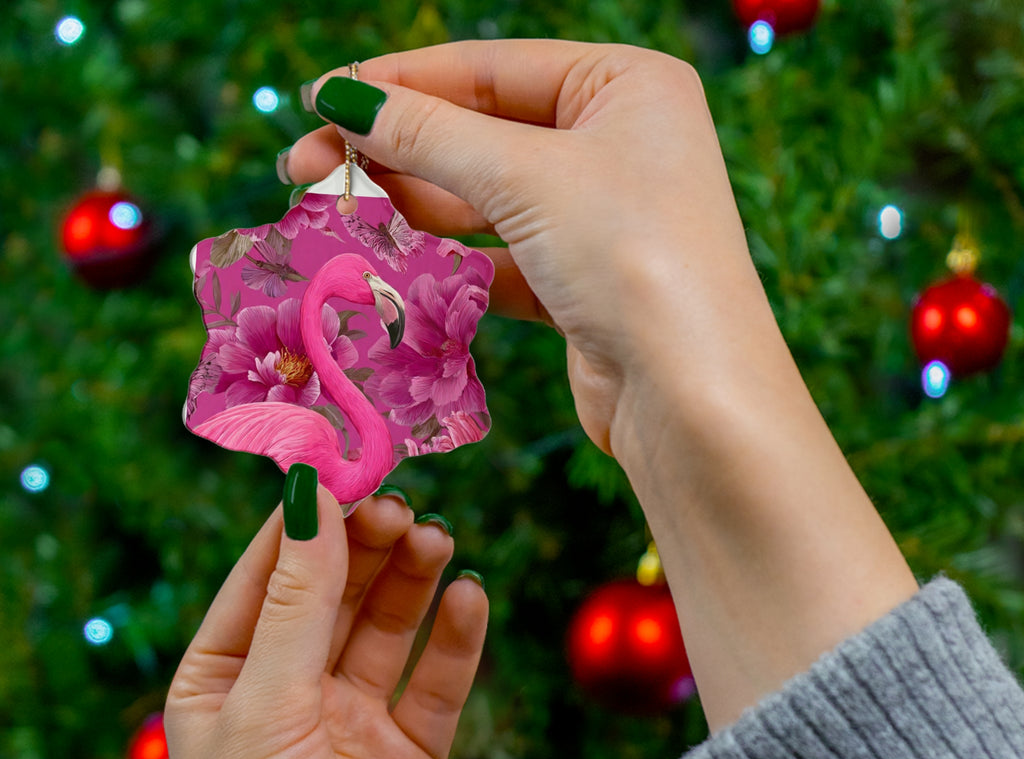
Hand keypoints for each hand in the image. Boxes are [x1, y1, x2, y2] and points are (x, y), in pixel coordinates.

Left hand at [165, 485, 486, 758]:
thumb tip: (309, 495)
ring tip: (439, 539)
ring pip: (388, 627)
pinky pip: (437, 682)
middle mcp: (288, 694)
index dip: (307, 517)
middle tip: (404, 506)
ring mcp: (352, 724)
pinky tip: (470, 597)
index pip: (268, 572)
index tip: (348, 462)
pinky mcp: (410, 757)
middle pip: (335, 592)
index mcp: (224, 678)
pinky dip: (456, 639)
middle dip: (367, 545)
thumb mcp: (266, 707)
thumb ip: (297, 601)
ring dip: (413, 580)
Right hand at [284, 40, 770, 455]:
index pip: (488, 68)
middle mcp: (618, 144)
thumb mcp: (525, 177)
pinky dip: (451, 263)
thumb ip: (429, 134)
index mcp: (625, 85)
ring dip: (414, 206)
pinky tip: (397, 265)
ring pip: (487, 199)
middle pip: (481, 133)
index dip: (398, 83)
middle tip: (304, 169)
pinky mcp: (583, 285)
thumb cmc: (630, 257)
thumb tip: (342, 99)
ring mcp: (601, 218)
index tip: (319, 102)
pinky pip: (501, 258)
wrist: (689, 395)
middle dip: (394, 150)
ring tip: (339, 212)